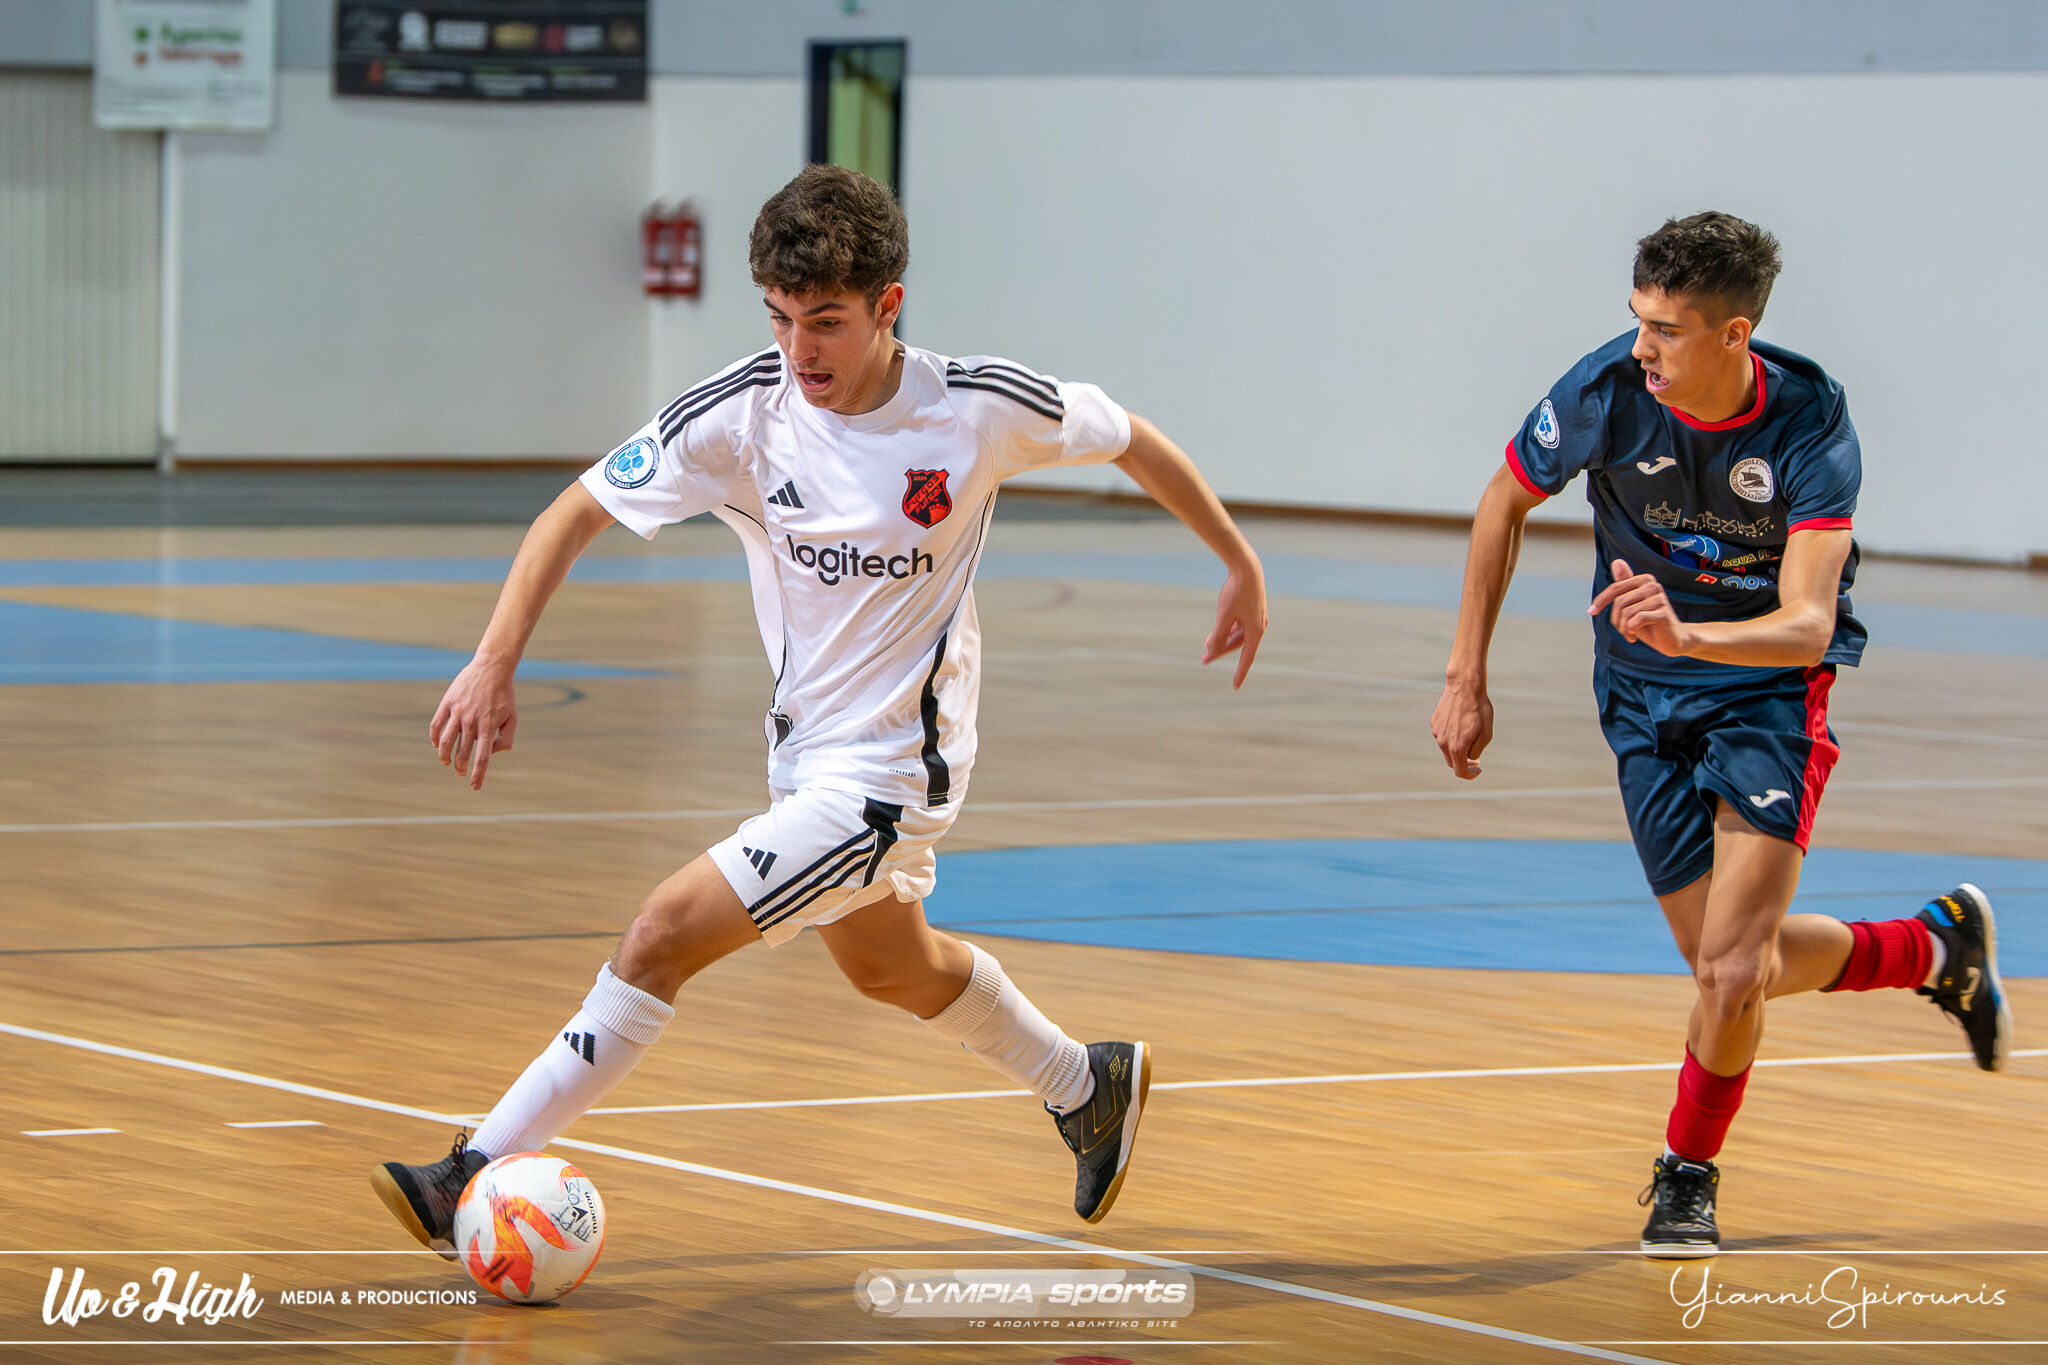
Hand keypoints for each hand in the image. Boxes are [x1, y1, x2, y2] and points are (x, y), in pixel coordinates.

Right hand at [430, 657, 517, 789]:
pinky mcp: (447, 703)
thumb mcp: (512, 718)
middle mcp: (472, 720)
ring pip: (445, 741)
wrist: (492, 667)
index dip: (478, 774)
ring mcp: (458, 711)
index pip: (482, 757)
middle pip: (462, 752)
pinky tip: (436, 745)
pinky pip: (436, 725)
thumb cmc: (504, 695)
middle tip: (461, 772)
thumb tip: (492, 753)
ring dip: (444, 756)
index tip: (474, 786)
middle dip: (461, 767)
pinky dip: (434, 738)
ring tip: (447, 763)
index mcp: (489, 726)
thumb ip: (506, 739)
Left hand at [1201, 562, 1267, 687]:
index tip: (1235, 687)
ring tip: (1206, 645)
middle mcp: (1259, 626)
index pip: (1247, 658)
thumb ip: (1218, 635)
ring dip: (1222, 640)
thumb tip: (1212, 651)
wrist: (1246, 567)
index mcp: (1256, 631)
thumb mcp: (1224, 616)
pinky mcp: (1251, 608)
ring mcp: (1256, 617)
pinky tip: (1216, 631)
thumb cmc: (1236, 592)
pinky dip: (1228, 630)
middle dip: (1220, 651)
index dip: (1240, 673)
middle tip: (1203, 660)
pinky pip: (1239, 625)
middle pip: (1238, 645)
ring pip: (1238, 635)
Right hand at [1431, 677, 1492, 779]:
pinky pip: (1443, 735)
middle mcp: (1443, 742)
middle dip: (1464, 763)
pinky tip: (1461, 724)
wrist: (1464, 686)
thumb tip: (1470, 759)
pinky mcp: (1435, 722)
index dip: (1470, 775)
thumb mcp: (1486, 734)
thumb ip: (1477, 751)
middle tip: (1476, 758)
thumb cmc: (1479, 709)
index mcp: (1457, 748)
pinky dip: (1451, 736)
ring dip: (1457, 748)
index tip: (1478, 770)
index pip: (1460, 772)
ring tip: (1470, 736)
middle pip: (1452, 762)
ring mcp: (1437, 732)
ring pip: (1446, 748)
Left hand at [1588, 558, 1690, 655]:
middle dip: (1616, 620)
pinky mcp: (1663, 612)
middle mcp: (1653, 585)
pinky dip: (1631, 631)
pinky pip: (1636, 620)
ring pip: (1626, 613)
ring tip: (1630, 634)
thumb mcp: (1631, 605)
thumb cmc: (1648, 623)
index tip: (1591, 612)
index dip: (1601, 601)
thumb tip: (1617, 562)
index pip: (1615, 589)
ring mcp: (1659, 598)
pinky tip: (1635, 636)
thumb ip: (1623, 587)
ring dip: (1624, 628)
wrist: (1672, 640)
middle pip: (1620, 602)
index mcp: (1644, 580)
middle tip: (1623, 630)